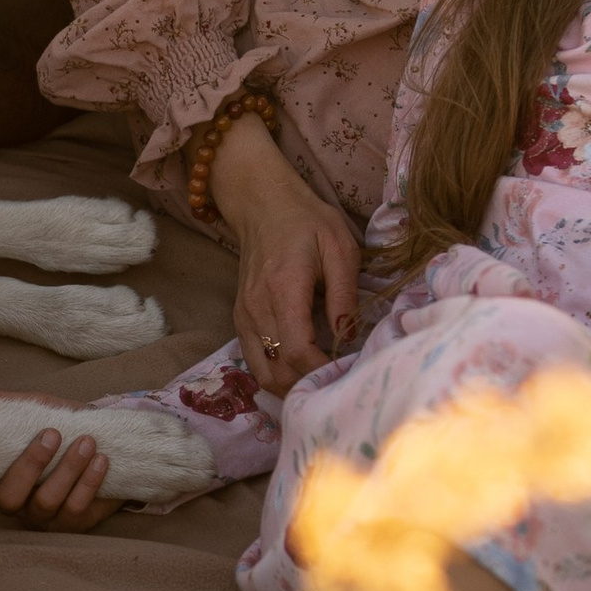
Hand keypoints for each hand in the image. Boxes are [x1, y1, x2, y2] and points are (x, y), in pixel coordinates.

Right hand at [0, 423, 112, 528]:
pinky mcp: (70, 525)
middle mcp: (13, 502)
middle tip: (52, 435)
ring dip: (67, 469)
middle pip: (7, 498)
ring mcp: (40, 517)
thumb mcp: (28, 412)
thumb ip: (0, 404)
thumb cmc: (57, 428)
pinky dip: (89, 482)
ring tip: (86, 442)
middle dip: (30, 465)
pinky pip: (76, 510)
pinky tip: (101, 460)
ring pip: (46, 502)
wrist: (103, 446)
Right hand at [207, 116, 362, 395]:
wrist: (262, 203)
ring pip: (263, 374)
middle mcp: (257, 309)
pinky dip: (277, 375)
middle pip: (278, 372)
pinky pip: (255, 361)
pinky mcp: (241, 319)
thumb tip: (349, 338)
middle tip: (339, 385)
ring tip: (320, 384)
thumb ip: (344, 295)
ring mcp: (245, 316)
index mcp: (284, 289)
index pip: (298, 352)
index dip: (322, 373)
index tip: (348, 375)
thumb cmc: (306, 221)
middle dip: (309, 387)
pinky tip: (300, 373)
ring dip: (291, 388)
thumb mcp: (339, 248)